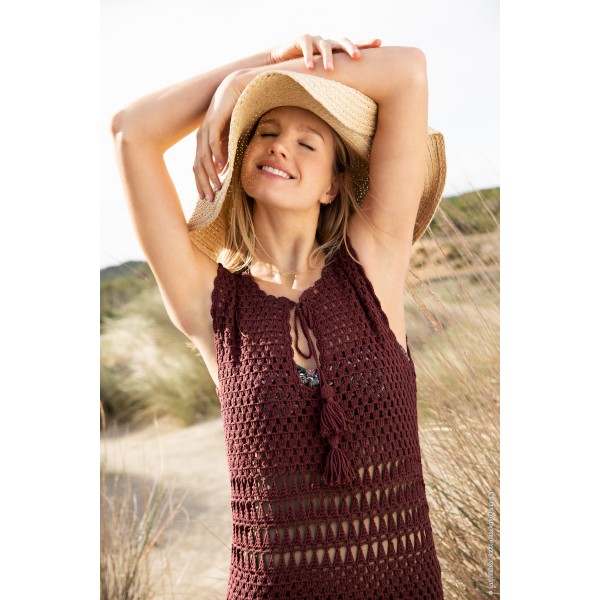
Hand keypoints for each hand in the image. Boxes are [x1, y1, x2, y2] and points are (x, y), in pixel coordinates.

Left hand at [193, 73, 244, 201]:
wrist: (238, 85)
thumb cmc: (236, 111)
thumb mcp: (231, 136)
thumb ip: (226, 151)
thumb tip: (224, 168)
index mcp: (205, 141)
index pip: (198, 167)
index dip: (201, 183)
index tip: (207, 198)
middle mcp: (202, 136)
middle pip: (198, 165)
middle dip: (204, 184)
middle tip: (210, 200)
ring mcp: (206, 128)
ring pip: (204, 156)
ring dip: (210, 173)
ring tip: (218, 187)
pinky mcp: (214, 119)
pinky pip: (213, 140)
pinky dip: (216, 154)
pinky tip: (222, 166)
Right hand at [269, 34, 381, 70]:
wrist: (286, 59)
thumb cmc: (309, 72)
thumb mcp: (326, 76)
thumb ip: (338, 80)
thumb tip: (355, 101)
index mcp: (337, 50)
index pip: (353, 45)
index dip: (366, 43)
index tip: (379, 42)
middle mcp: (329, 43)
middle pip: (343, 41)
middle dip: (351, 48)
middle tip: (357, 57)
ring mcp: (316, 40)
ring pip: (325, 46)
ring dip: (328, 58)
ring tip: (330, 70)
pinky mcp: (302, 39)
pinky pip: (306, 47)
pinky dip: (308, 57)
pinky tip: (310, 67)